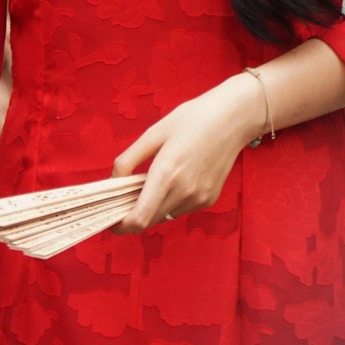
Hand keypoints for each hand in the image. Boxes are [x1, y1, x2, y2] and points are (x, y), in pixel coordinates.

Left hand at [110, 73, 263, 232]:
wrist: (233, 118)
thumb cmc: (191, 119)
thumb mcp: (153, 133)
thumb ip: (129, 159)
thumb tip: (114, 180)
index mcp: (166, 174)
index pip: (140, 218)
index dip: (121, 226)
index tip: (111, 221)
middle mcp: (184, 192)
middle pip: (150, 220)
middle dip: (133, 214)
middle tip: (124, 197)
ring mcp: (199, 198)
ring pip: (165, 215)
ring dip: (152, 207)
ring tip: (150, 181)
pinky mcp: (209, 199)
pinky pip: (181, 209)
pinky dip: (170, 201)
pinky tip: (173, 180)